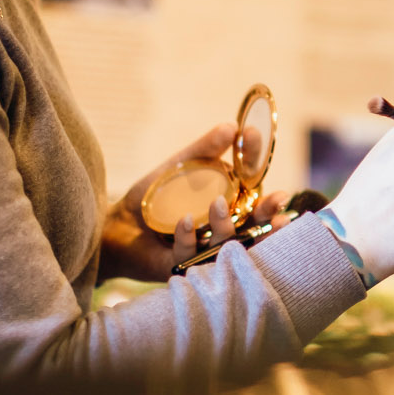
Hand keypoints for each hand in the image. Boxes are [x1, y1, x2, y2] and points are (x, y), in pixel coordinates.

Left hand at [99, 122, 291, 281]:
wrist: (115, 226)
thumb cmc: (154, 198)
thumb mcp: (180, 167)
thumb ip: (205, 150)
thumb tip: (232, 127)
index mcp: (231, 207)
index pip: (256, 194)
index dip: (262, 173)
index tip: (256, 144)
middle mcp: (224, 232)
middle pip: (256, 227)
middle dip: (270, 216)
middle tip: (278, 200)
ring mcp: (204, 252)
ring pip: (228, 246)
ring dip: (226, 225)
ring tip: (218, 204)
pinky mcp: (180, 267)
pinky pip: (190, 254)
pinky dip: (188, 237)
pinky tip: (184, 221)